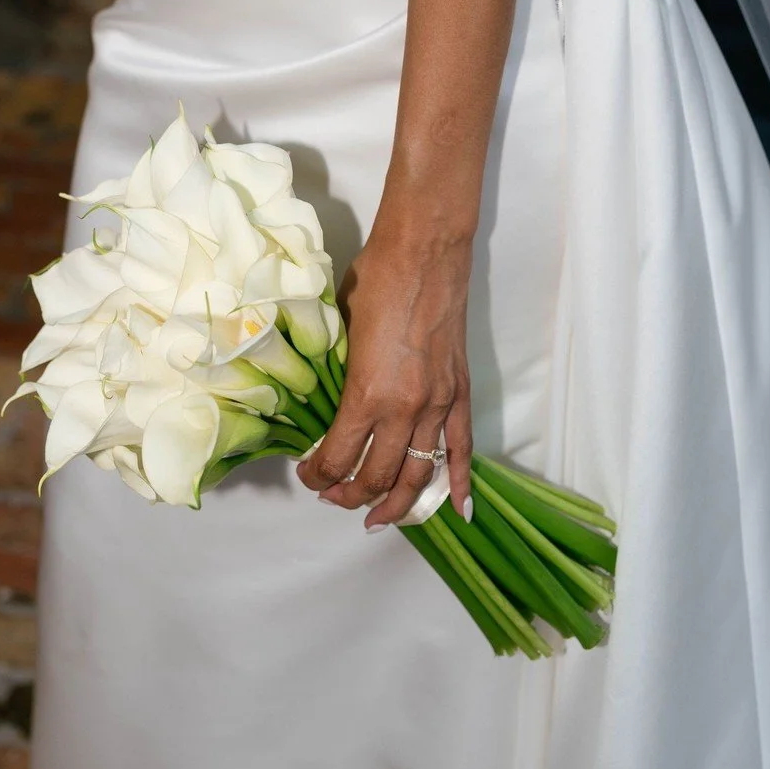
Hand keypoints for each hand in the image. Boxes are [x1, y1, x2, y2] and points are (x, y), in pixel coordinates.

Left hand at [297, 218, 473, 528]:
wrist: (424, 252)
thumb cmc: (375, 279)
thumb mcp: (340, 328)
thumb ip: (338, 373)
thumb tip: (327, 399)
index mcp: (368, 393)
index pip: (340, 456)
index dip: (319, 474)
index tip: (307, 473)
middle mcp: (406, 408)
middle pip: (378, 476)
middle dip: (351, 494)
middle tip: (333, 496)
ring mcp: (438, 403)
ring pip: (419, 473)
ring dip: (397, 503)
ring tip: (377, 516)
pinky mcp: (460, 392)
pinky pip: (462, 448)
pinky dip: (457, 482)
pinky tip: (455, 509)